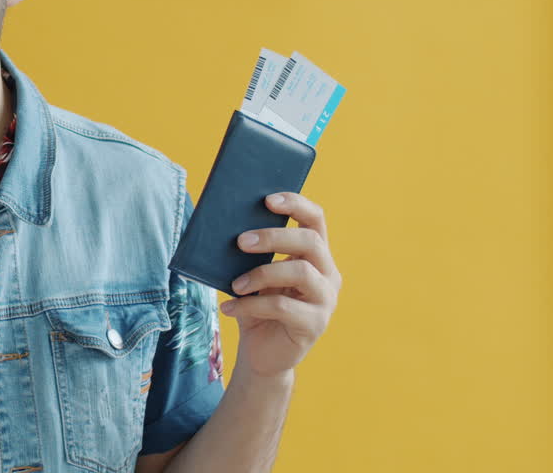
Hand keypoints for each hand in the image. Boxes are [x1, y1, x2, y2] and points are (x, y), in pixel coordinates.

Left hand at [219, 192, 341, 378]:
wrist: (261, 354)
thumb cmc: (256, 307)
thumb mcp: (253, 276)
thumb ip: (251, 254)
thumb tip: (224, 226)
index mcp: (315, 256)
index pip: (315, 220)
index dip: (295, 204)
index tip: (267, 200)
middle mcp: (328, 274)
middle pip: (309, 242)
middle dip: (273, 237)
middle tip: (240, 241)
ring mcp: (326, 300)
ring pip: (300, 272)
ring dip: (261, 274)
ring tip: (234, 285)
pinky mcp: (315, 325)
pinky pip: (283, 307)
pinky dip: (251, 305)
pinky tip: (229, 309)